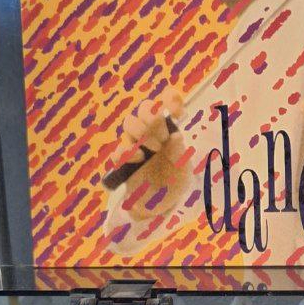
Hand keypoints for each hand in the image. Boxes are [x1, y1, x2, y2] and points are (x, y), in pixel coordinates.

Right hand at [110, 87, 186, 216]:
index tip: (177, 107)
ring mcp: (136, 144)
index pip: (168, 103)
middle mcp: (151, 132)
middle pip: (144, 107)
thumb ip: (180, 154)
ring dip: (141, 131)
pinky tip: (139, 159)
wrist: (159, 206)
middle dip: (153, 115)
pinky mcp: (124, 160)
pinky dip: (127, 150)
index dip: (170, 98)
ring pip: (129, 122)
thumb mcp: (184, 172)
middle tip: (164, 135)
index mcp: (169, 129)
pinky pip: (118, 148)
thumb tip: (176, 135)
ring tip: (154, 149)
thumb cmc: (174, 183)